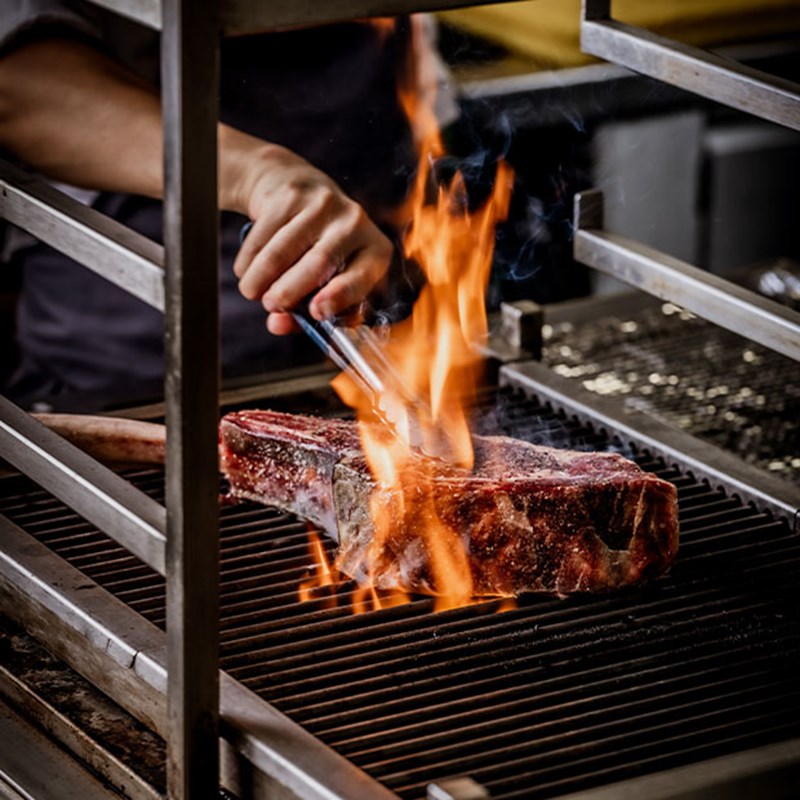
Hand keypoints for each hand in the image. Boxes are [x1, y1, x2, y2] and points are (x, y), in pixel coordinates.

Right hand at [226, 138, 392, 334]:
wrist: (295, 189)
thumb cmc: (315, 249)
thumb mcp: (323, 282)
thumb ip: (305, 311)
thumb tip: (277, 325)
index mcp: (375, 251)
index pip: (362, 276)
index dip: (339, 296)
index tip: (315, 312)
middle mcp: (355, 223)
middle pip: (320, 262)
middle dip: (289, 291)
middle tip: (271, 305)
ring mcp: (324, 203)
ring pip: (284, 251)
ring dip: (261, 277)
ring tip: (252, 291)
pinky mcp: (292, 193)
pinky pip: (263, 234)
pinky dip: (249, 259)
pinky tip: (246, 270)